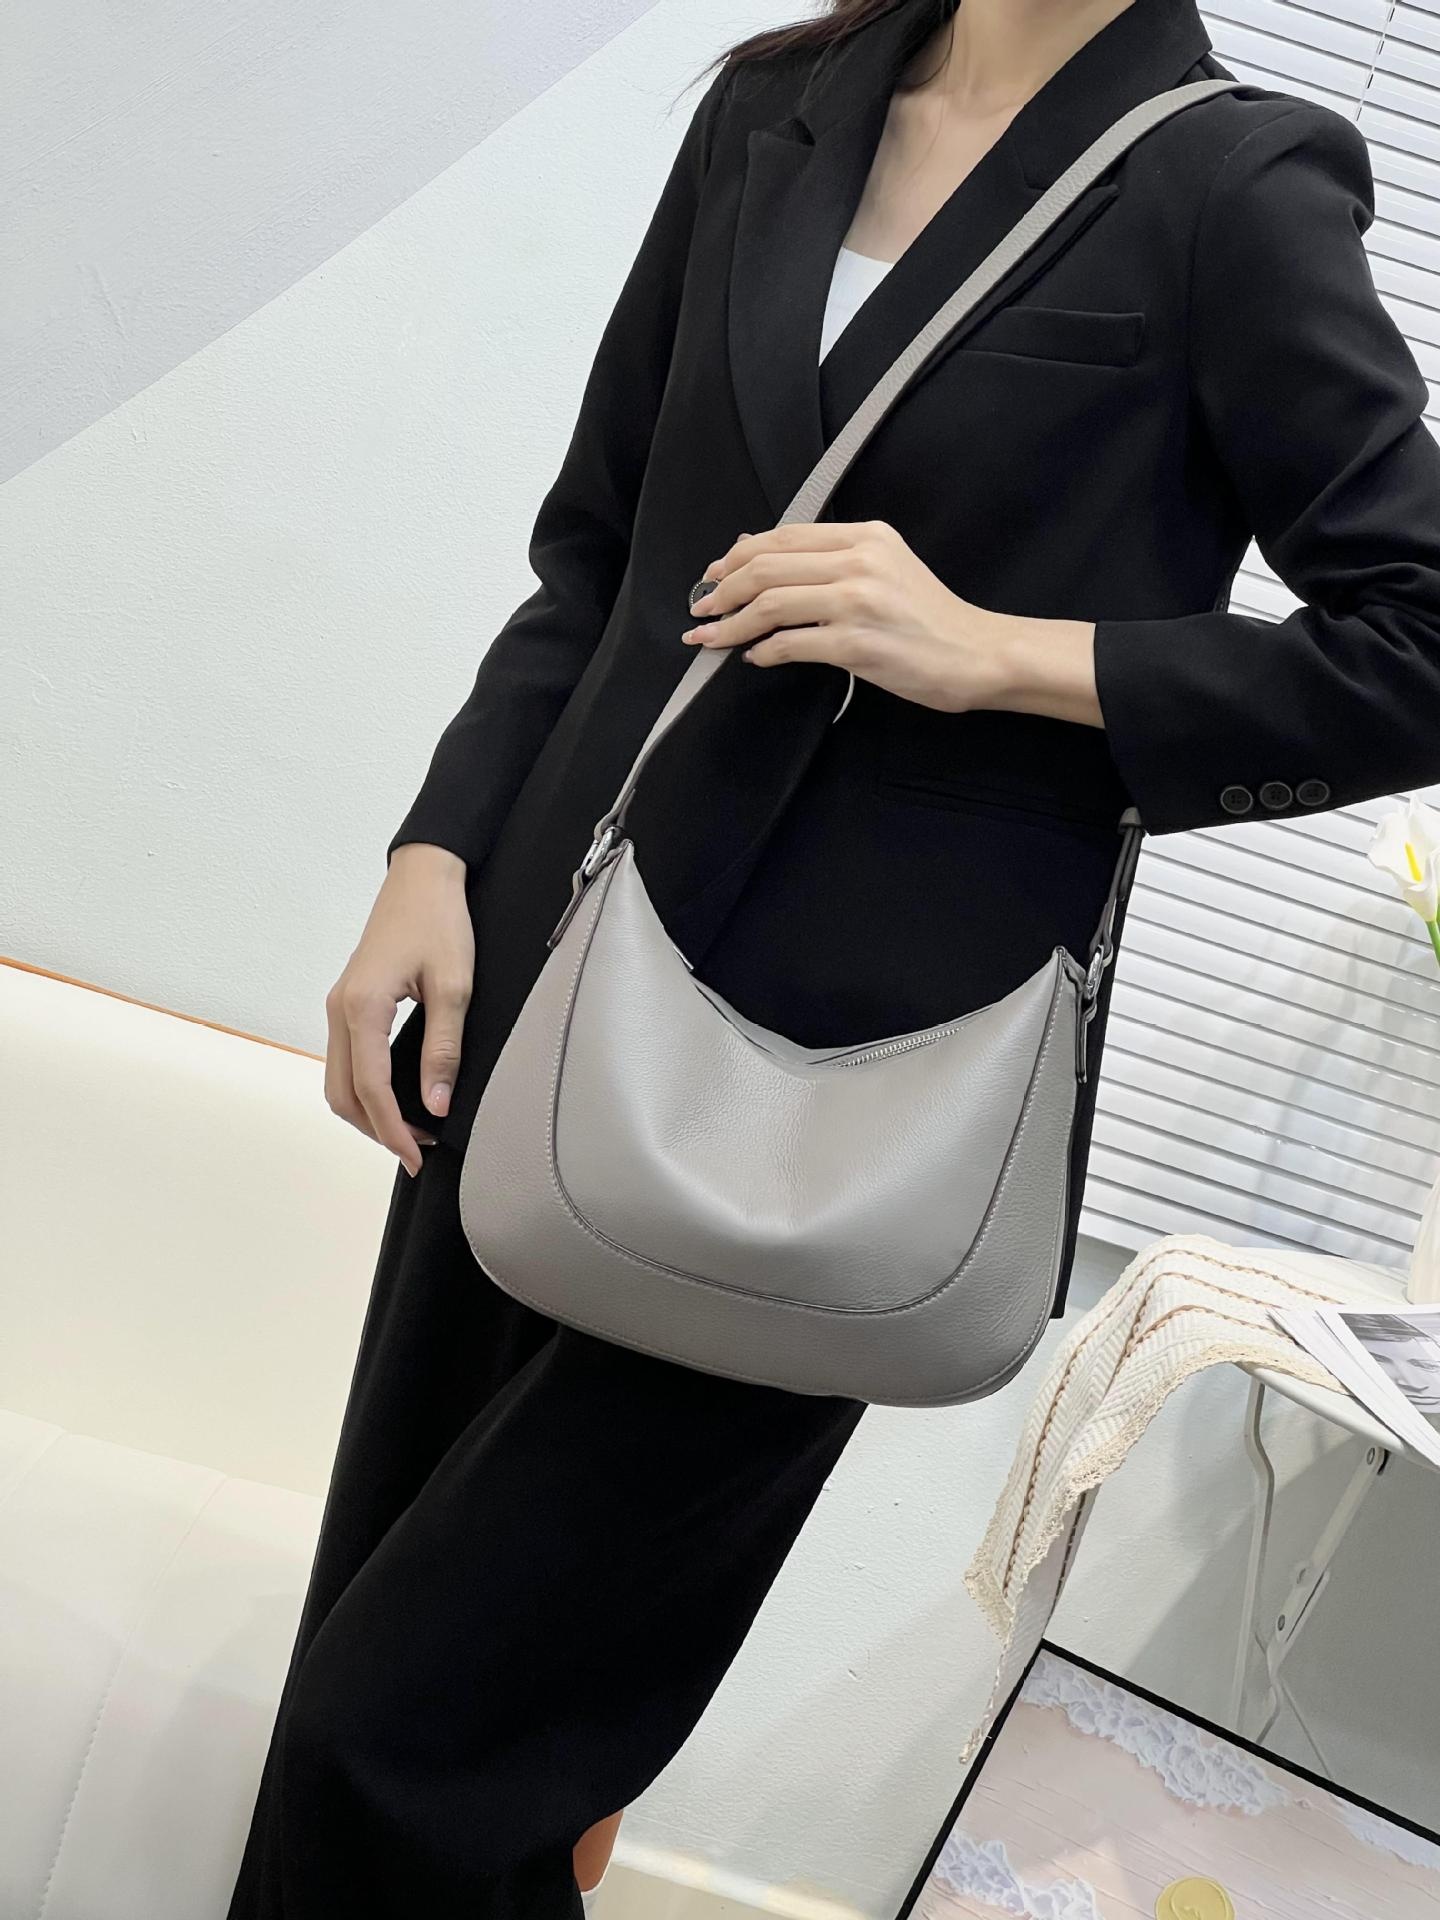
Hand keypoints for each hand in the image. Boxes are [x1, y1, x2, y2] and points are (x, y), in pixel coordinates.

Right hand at [324, 843, 473, 1175]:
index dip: (393, 1131)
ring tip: (410, 1132)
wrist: (422, 876)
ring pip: (337, 1080)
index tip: (417, 1157)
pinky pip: (345, 1060)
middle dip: (377, 1130)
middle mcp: (340, 1010)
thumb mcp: (454, 986)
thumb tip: (436, 1104)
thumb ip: (443, 1048)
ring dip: (368, 1113)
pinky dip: (364, 1089)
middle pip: (342, 1094)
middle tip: (418, 1152)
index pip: (371, 1089)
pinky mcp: (349, 1002)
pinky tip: (396, 1099)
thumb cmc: (439, 921)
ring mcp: (339, 1006)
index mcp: (362, 1007)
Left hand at [682, 520, 1101, 724]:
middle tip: (702, 609)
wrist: (979, 654)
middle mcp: (859, 561)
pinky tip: (754, 658)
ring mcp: (857, 601)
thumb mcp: (887, 568)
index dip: (739, 555)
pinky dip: (763, 651)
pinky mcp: (856, 643)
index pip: (784, 536)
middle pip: (767, 566)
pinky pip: (790, 644)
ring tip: (711, 639)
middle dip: (723, 589)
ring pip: (770, 604)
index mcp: (865, 536)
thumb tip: (767, 560)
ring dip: (732, 624)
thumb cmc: (931, 619)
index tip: (714, 575)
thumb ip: (835, 561)